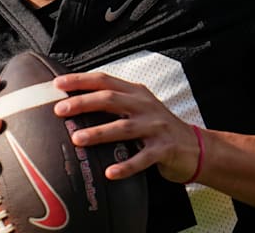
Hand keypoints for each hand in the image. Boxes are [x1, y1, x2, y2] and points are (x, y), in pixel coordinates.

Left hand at [52, 72, 200, 182]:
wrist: (197, 148)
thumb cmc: (158, 128)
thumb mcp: (140, 108)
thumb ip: (115, 102)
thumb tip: (75, 102)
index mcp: (136, 93)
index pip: (105, 80)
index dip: (81, 81)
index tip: (57, 84)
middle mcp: (145, 106)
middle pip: (111, 99)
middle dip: (83, 103)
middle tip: (60, 109)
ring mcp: (156, 127)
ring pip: (124, 128)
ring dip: (99, 133)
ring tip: (77, 139)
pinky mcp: (164, 150)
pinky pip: (142, 159)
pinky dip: (126, 166)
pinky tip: (109, 173)